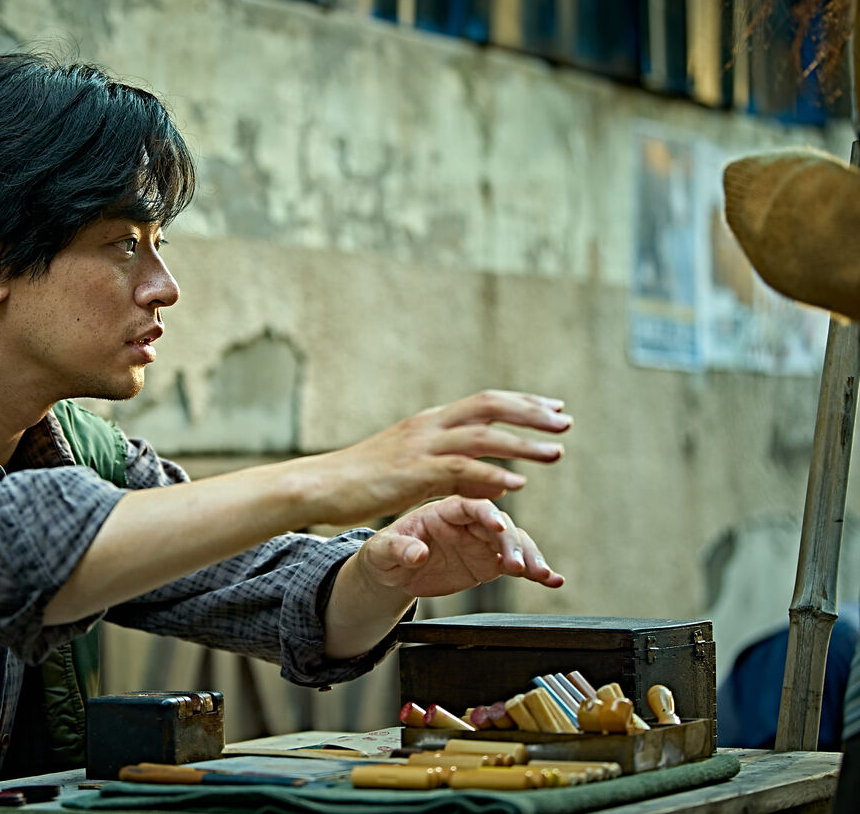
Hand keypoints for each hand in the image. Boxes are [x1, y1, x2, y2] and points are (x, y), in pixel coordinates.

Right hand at [304, 390, 570, 526]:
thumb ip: (445, 466)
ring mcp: (420, 447)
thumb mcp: (408, 466)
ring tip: (556, 452)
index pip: (485, 401)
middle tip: (566, 421)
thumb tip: (482, 473)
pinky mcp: (412, 473)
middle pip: (490, 406)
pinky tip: (517, 484)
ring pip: (482, 436)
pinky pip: (460, 470)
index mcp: (429, 421)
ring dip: (523, 443)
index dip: (523, 402)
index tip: (554, 407)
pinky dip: (492, 475)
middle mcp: (428, 426)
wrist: (319, 485)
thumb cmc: (360, 480)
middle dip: (532, 412)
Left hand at [357, 496, 562, 597]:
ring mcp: (480, 541)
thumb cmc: (384, 554)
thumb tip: (417, 553)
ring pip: (514, 542)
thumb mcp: (381, 552)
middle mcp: (466, 522)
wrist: (392, 573)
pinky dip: (536, 570)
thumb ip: (399, 549)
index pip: (469, 505)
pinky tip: (551, 579)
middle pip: (498, 524)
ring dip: (531, 556)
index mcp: (441, 510)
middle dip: (512, 542)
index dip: (486, 513)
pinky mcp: (488, 562)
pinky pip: (517, 563)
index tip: (497, 526)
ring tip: (542, 574)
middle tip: (518, 564)